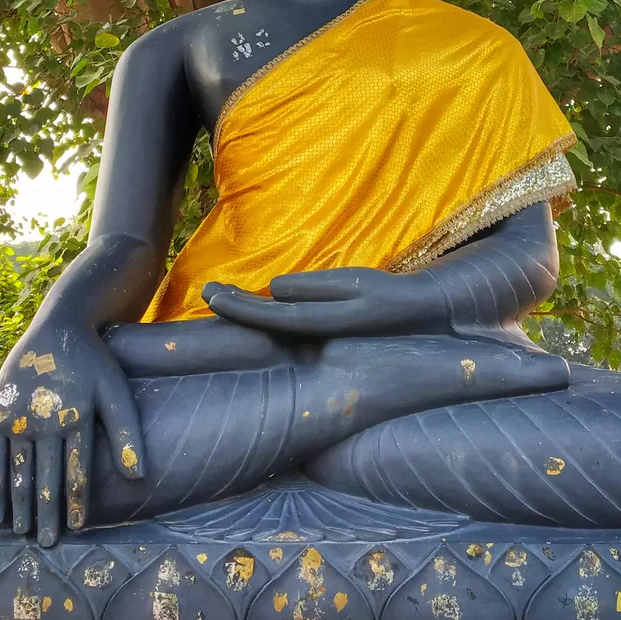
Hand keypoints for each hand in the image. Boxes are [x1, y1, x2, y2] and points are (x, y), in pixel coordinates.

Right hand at [0, 322, 144, 546]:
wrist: (59, 326)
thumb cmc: (94, 362)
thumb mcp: (116, 391)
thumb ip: (126, 433)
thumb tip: (139, 477)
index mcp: (78, 417)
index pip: (77, 471)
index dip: (77, 503)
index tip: (76, 528)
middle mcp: (45, 420)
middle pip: (47, 478)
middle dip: (48, 514)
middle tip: (48, 546)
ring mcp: (18, 418)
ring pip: (20, 473)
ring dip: (21, 507)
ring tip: (24, 536)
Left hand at [203, 266, 444, 334]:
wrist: (415, 315)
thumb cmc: (387, 296)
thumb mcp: (352, 285)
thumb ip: (313, 288)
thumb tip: (272, 290)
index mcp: (318, 324)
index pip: (266, 317)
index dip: (236, 307)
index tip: (210, 294)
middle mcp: (311, 334)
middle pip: (262, 322)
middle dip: (232, 306)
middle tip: (205, 289)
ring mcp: (315, 334)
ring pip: (270, 321)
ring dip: (244, 307)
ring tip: (218, 291)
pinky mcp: (320, 328)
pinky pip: (283, 319)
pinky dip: (263, 309)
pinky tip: (251, 300)